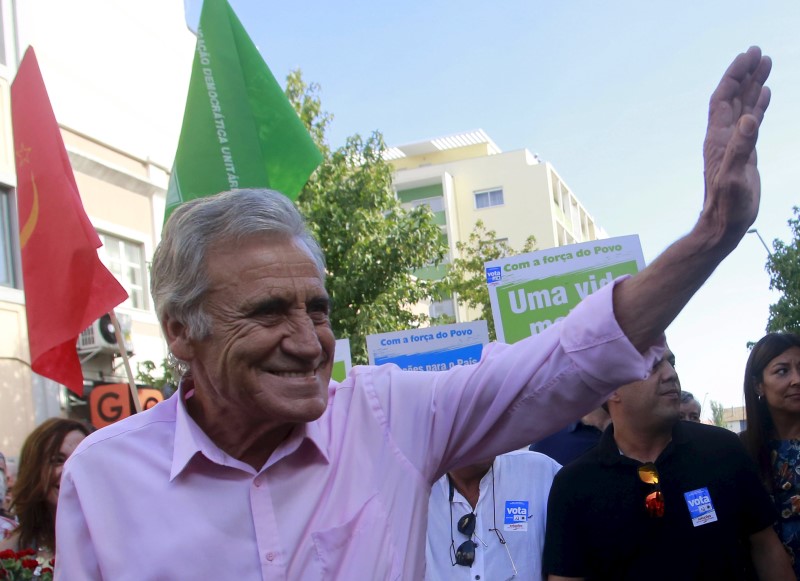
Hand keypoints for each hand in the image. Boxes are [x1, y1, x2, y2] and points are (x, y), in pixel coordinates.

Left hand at [702, 46, 770, 244]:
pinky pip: (753, 122)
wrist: (725, 225)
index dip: (733, 76)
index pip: (723, 98)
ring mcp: (735, 144)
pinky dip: (759, 105)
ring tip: (766, 63)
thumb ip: (742, 148)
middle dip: (744, 73)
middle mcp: (724, 137)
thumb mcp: (734, 177)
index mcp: (718, 138)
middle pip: (733, 97)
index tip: (747, 56)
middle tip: (758, 51)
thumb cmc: (727, 205)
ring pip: (745, 106)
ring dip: (754, 84)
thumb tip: (750, 118)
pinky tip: (766, 93)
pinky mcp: (746, 153)